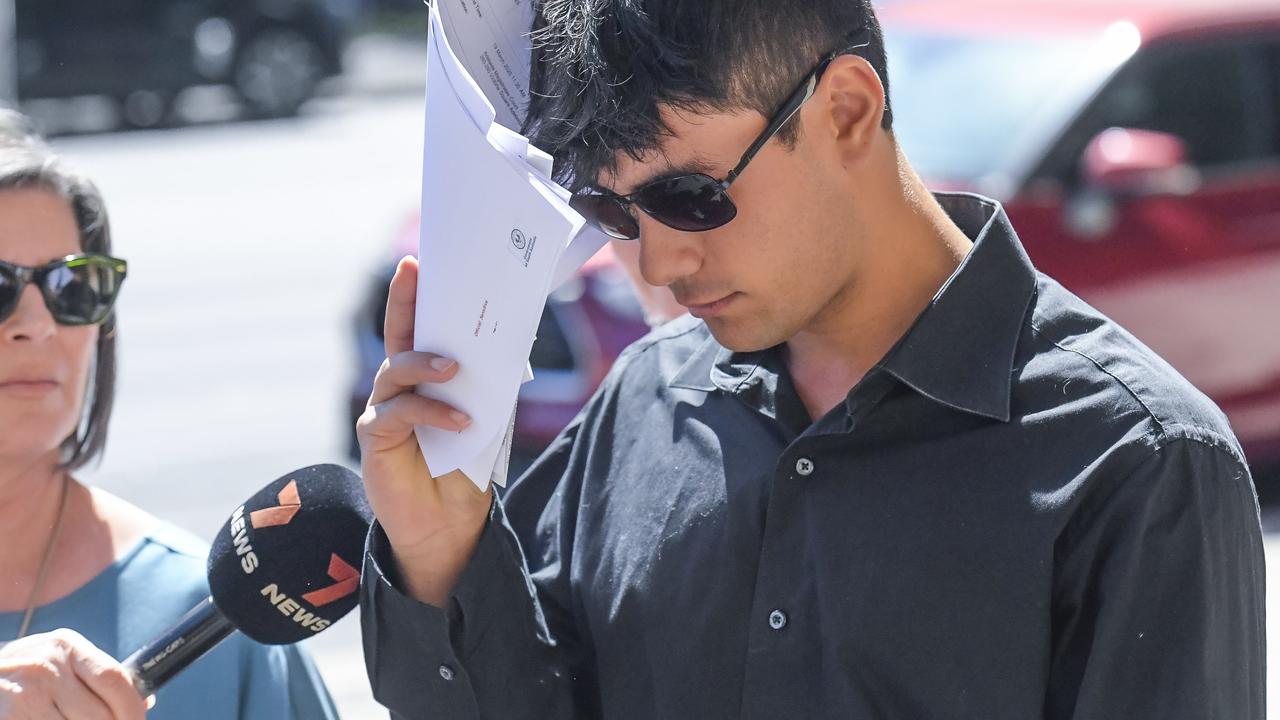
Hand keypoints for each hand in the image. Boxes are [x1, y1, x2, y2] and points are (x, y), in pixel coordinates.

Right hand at [0, 629, 147, 719]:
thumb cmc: (26, 674)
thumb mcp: (60, 661)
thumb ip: (97, 677)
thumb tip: (145, 701)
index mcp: (67, 646)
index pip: (114, 678)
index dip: (133, 708)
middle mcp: (46, 666)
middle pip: (100, 713)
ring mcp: (26, 694)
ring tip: (69, 719)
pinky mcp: (11, 717)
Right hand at [356, 256, 493, 606]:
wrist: (449, 527)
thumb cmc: (465, 469)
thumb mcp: (482, 418)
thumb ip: (483, 385)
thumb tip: (509, 342)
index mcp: (422, 380)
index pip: (415, 330)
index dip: (413, 297)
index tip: (418, 262)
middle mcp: (397, 390)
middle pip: (396, 338)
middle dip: (404, 304)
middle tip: (414, 273)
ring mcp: (383, 412)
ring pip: (395, 372)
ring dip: (426, 365)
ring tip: (456, 370)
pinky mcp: (375, 441)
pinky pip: (398, 415)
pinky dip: (430, 414)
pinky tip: (458, 423)